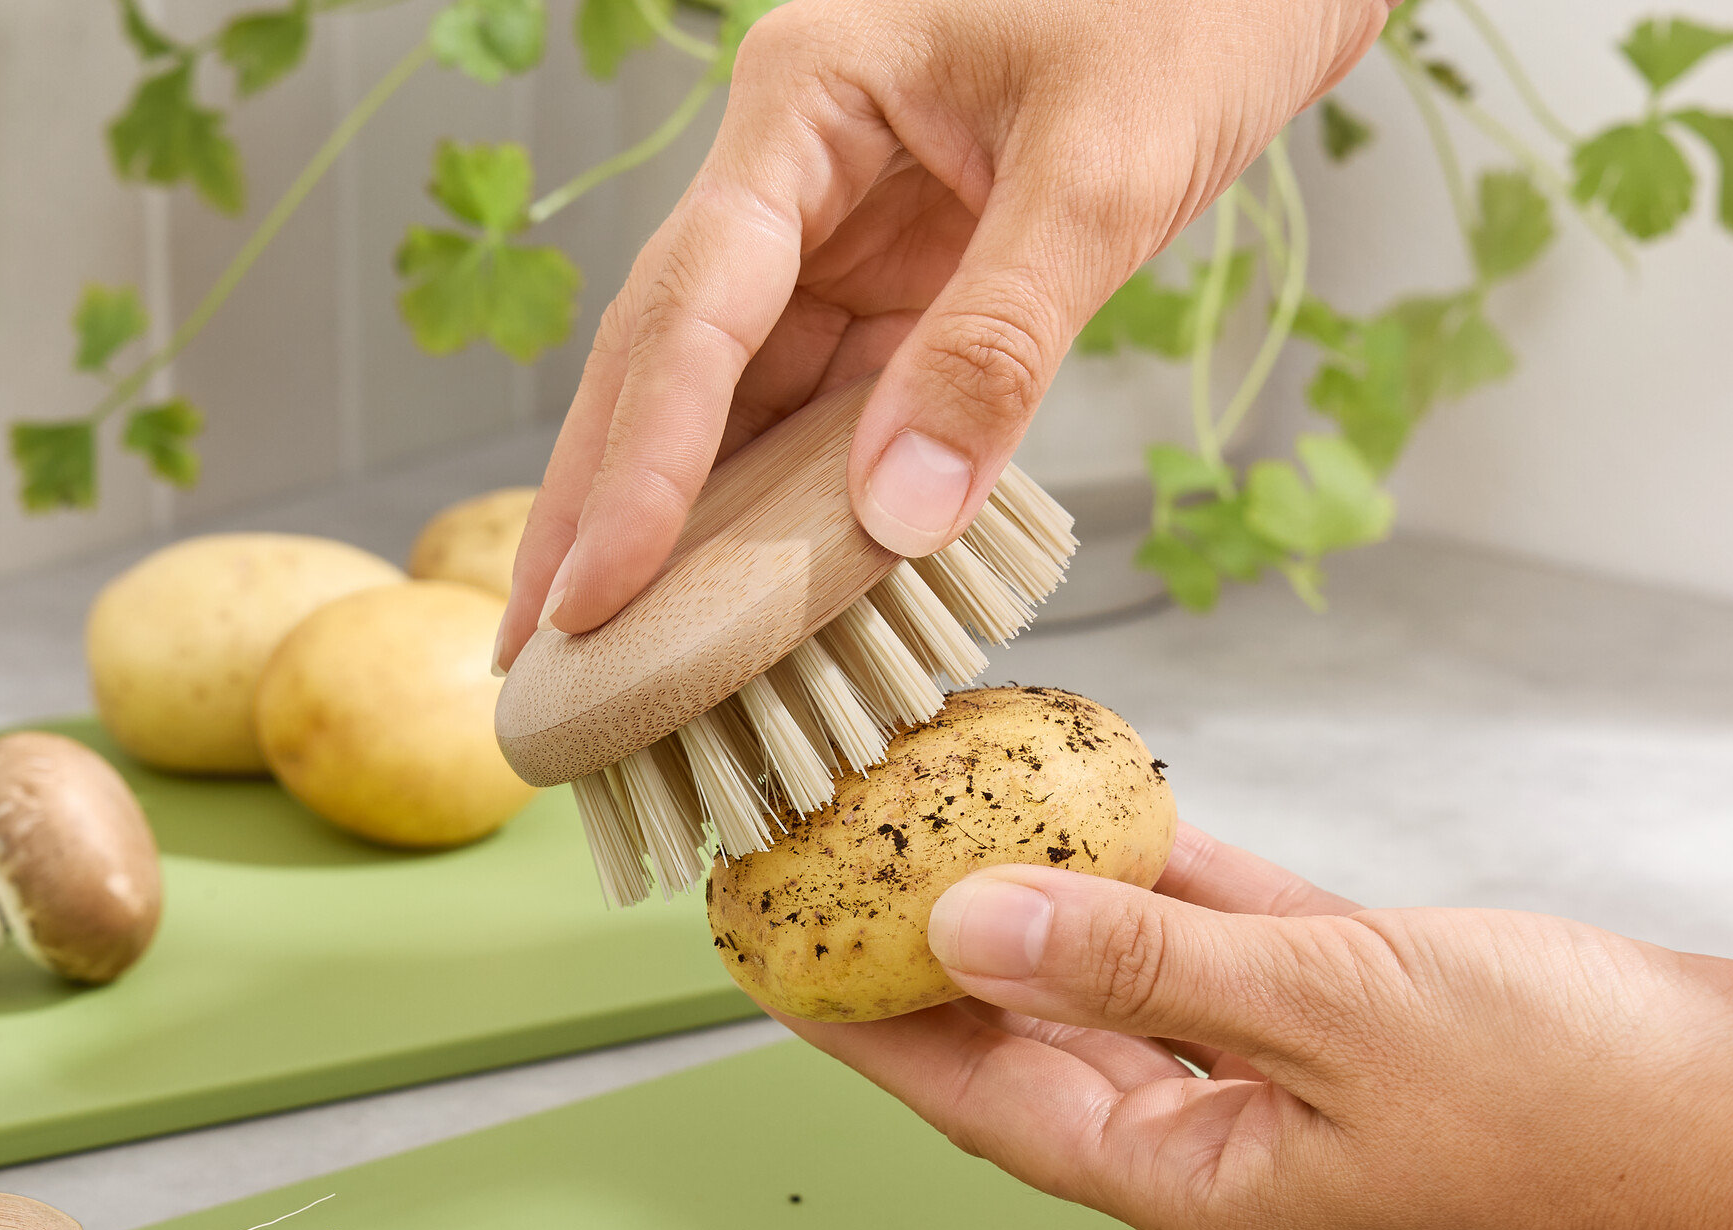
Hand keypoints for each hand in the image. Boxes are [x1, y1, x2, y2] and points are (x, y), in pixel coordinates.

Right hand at [495, 0, 1391, 667]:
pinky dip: (788, 514)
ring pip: (734, 403)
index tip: (599, 593)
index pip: (692, 306)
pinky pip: (825, 415)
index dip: (638, 464)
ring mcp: (842, 235)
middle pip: (669, 363)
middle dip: (601, 512)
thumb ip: (998, 344)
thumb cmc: (1194, 10)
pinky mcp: (903, 293)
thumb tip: (895, 519)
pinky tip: (744, 608)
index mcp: (806, 98)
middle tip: (539, 658)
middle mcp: (796, 168)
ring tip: (613, 662)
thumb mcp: (1104, 174)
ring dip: (681, 531)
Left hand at [773, 825, 1732, 1229]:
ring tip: (938, 809)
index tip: (769, 952)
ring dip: (1042, 898)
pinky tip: (1102, 801)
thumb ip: (1139, 962)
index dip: (863, 1025)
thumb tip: (962, 926)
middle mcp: (1223, 1155)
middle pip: (1031, 1043)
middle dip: (929, 953)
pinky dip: (1167, 880)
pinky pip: (1225, 946)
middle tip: (831, 860)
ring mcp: (1292, 1092)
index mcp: (1195, 1190)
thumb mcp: (1327, 1009)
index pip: (977, 1100)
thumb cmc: (1570, 1097)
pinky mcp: (1362, 1023)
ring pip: (1126, 982)